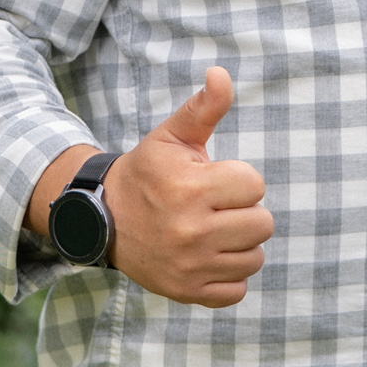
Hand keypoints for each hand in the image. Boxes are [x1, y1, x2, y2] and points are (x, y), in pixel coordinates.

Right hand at [102, 67, 274, 306]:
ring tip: (213, 231)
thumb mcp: (172, 136)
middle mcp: (191, 232)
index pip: (254, 185)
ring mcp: (190, 266)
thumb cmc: (148, 173)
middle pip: (262, 224)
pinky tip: (209, 256)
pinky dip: (229, 274)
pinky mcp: (188, 292)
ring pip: (254, 258)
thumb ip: (204, 107)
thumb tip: (221, 74)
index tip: (214, 179)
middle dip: (244, 211)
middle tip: (216, 207)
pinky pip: (238, 290)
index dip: (239, 179)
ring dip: (240, 244)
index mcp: (190, 189)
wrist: (104, 220)